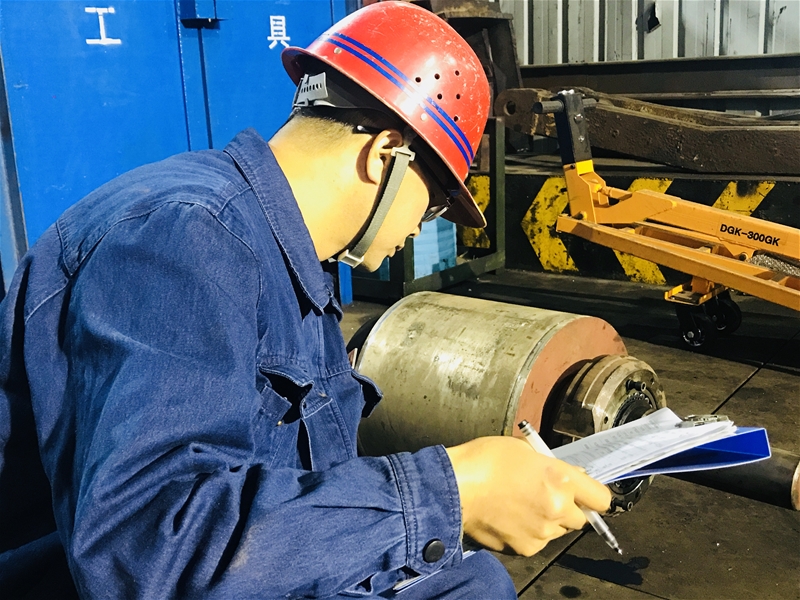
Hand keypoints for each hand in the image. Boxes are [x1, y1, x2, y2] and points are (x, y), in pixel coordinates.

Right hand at [445, 436, 611, 556]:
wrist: (454, 486)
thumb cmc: (484, 460)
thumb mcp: (525, 449)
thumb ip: (552, 466)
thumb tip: (569, 476)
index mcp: (561, 479)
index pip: (602, 499)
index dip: (593, 495)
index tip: (585, 492)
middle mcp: (557, 509)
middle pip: (581, 518)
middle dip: (568, 508)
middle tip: (546, 495)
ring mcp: (542, 532)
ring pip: (557, 531)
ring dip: (548, 520)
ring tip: (520, 504)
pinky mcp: (525, 548)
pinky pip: (537, 542)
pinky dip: (529, 532)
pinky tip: (509, 517)